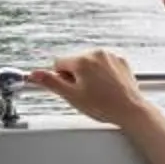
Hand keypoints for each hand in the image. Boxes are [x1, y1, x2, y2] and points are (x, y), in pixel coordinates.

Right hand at [31, 49, 152, 126]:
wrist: (130, 110)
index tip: (72, 89)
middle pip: (75, 62)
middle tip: (86, 93)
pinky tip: (107, 87)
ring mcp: (110, 56)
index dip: (63, 79)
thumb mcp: (72, 96)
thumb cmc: (103, 106)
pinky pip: (104, 64)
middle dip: (76, 76)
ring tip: (98, 91)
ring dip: (89, 74)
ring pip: (89, 63)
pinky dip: (103, 73)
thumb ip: (51, 82)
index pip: (59, 63)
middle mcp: (96, 53)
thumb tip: (34, 74)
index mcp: (82, 61)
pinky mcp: (120, 60)